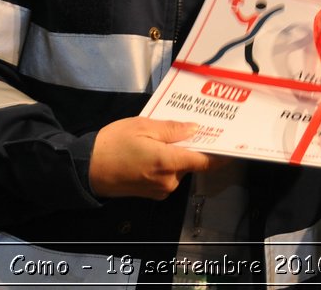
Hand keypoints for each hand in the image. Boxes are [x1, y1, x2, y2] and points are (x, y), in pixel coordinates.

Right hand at [88, 118, 218, 199]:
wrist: (86, 168)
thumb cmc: (114, 144)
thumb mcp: (143, 127)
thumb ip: (172, 129)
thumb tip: (195, 129)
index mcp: (168, 163)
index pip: (205, 162)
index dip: (221, 155)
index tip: (233, 145)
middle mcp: (168, 181)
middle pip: (191, 163)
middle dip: (191, 147)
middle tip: (190, 126)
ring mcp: (160, 190)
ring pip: (179, 169)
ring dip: (176, 155)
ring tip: (164, 136)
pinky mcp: (151, 194)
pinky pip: (167, 176)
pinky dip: (166, 164)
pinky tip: (154, 150)